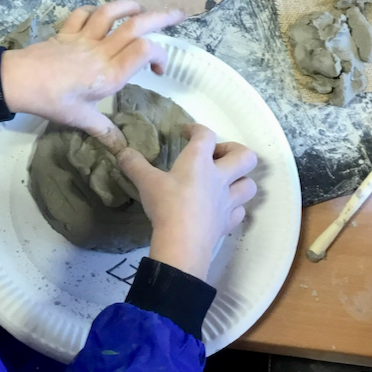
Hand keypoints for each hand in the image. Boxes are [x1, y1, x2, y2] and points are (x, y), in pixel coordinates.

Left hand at [0, 0, 184, 152]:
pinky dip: (94, 10)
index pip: (145, 51)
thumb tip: (122, 149)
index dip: (159, 55)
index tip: (158, 70)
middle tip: (179, 14)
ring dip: (129, 6)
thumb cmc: (53, 102)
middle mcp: (101, 51)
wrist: (18, 82)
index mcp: (110, 73)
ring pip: (111, 11)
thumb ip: (105, 131)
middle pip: (137, 25)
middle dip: (161, 16)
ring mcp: (84, 38)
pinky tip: (100, 14)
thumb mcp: (81, 119)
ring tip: (141, 9)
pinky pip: (83, 13)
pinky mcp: (67, 32)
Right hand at [118, 125, 257, 279]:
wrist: (182, 242)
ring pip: (249, 185)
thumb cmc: (166, 205)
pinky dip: (234, 208)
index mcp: (199, 161)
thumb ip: (134, 164)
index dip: (197, 129)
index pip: (206, 135)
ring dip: (240, 180)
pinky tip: (221, 209)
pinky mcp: (228, 222)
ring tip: (224, 183)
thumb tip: (122, 151)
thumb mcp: (145, 182)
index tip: (186, 132)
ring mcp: (227, 201)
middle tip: (217, 157)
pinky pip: (239, 211)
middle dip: (234, 151)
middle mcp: (219, 177)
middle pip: (245, 156)